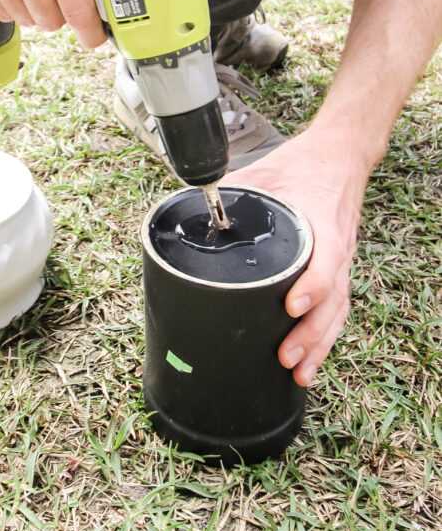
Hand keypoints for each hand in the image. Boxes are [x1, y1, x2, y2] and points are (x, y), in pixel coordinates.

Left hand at [223, 126, 368, 385]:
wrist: (338, 157)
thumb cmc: (299, 166)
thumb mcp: (263, 173)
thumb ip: (230, 194)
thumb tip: (188, 214)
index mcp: (322, 223)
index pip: (326, 260)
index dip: (312, 286)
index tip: (291, 306)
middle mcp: (337, 248)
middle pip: (333, 300)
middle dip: (310, 333)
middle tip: (285, 356)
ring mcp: (342, 263)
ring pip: (337, 312)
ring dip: (319, 345)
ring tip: (298, 373)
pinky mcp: (339, 272)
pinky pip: (337, 311)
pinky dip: (324, 340)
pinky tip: (308, 365)